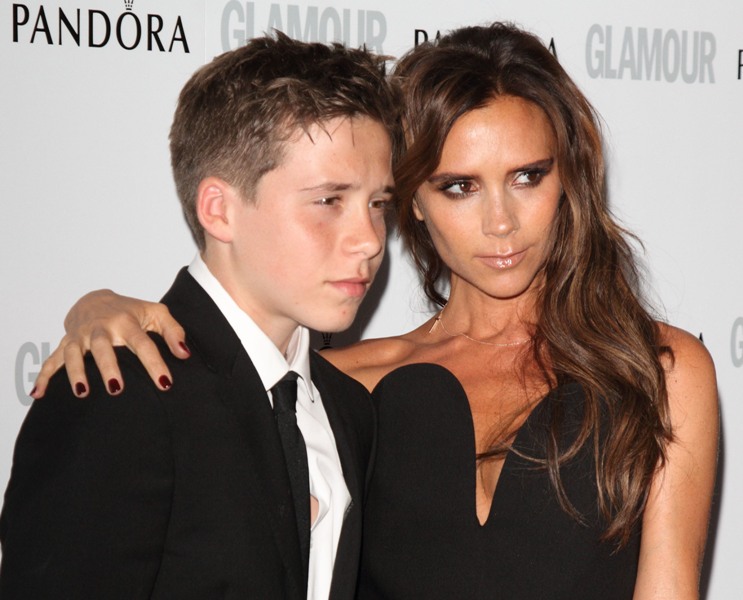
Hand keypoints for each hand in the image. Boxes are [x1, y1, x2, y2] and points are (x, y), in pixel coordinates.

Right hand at [31, 289, 188, 398]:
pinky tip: (38, 395)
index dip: (154, 363)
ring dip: (76, 372)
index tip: (165, 383)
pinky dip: (43, 377)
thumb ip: (174, 331)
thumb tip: (185, 354)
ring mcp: (80, 337)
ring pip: (74, 353)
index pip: (143, 344)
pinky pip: (51, 361)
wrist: (96, 299)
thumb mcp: (156, 313)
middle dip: (108, 367)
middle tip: (116, 388)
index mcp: (126, 322)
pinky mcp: (66, 344)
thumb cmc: (131, 311)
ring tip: (82, 392)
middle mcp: (101, 328)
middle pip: (103, 347)